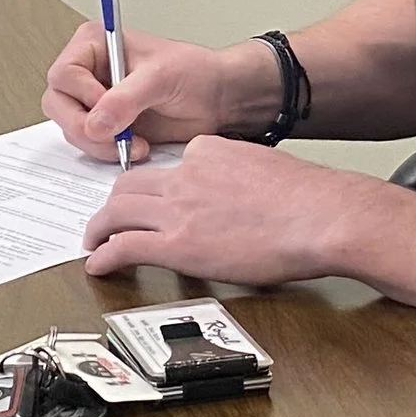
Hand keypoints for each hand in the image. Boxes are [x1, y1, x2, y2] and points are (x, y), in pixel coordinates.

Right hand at [43, 22, 281, 157]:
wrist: (217, 99)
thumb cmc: (194, 73)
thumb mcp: (161, 78)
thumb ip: (126, 99)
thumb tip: (95, 123)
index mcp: (95, 45)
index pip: (63, 74)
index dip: (82, 96)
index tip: (108, 107)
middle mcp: (88, 72)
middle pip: (58, 104)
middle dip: (84, 127)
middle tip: (115, 137)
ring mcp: (94, 100)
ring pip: (71, 128)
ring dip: (99, 143)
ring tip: (134, 143)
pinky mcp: (105, 125)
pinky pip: (88, 144)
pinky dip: (107, 152)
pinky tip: (136, 148)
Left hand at [81, 137, 369, 285]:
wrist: (321, 216)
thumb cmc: (310, 200)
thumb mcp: (266, 169)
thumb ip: (240, 175)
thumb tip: (239, 195)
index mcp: (208, 152)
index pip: (169, 167)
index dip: (157, 188)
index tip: (155, 201)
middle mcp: (186, 174)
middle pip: (129, 184)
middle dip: (114, 203)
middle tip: (108, 220)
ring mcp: (179, 208)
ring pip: (117, 211)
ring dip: (99, 228)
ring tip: (93, 242)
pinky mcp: (178, 244)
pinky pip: (125, 246)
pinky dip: (104, 255)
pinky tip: (99, 264)